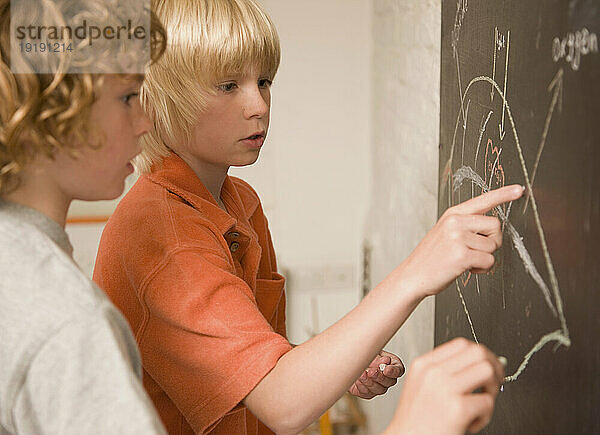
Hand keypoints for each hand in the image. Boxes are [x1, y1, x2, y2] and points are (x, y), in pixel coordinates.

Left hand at [349, 350, 404, 398]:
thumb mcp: (371, 352)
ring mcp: (379, 387)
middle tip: (371, 372)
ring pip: (378, 389)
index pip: (398, 370)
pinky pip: (367, 393)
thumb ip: (378, 357)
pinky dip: (361, 386)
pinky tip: (358, 379)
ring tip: (362, 374)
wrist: (352, 362)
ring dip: (369, 382)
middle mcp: (388, 378)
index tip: (386, 370)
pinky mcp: (369, 393)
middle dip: (379, 377)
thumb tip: (386, 361)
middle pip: (389, 382)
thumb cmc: (365, 354)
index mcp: (392, 365)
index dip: (393, 371)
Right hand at [383, 338, 503, 434]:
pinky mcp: (456, 408)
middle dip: (493, 367)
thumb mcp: (421, 386)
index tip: (488, 367)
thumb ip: (444, 372)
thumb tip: (482, 363)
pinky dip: (485, 416)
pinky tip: (470, 423)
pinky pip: (487, 402)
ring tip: (481, 404)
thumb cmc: (416, 421)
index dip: (481, 355)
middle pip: (478, 352)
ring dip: (491, 389)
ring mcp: (444, 388)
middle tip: (492, 384)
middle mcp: (433, 372)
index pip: (462, 344)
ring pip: (487, 371)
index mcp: (423, 364)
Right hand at [400, 184, 523, 297]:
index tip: (519, 189)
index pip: (483, 200)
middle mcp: (455, 222)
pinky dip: (482, 268)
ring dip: (484, 257)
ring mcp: (458, 238)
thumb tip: (493, 227)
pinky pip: (488, 261)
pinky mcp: (461, 255)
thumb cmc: (431, 257)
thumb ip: (466, 225)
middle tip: (474, 251)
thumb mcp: (445, 233)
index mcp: (453, 214)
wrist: (413, 275)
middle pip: (495, 226)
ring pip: (493, 246)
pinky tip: (466, 268)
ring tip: (464, 261)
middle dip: (491, 241)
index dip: (503, 194)